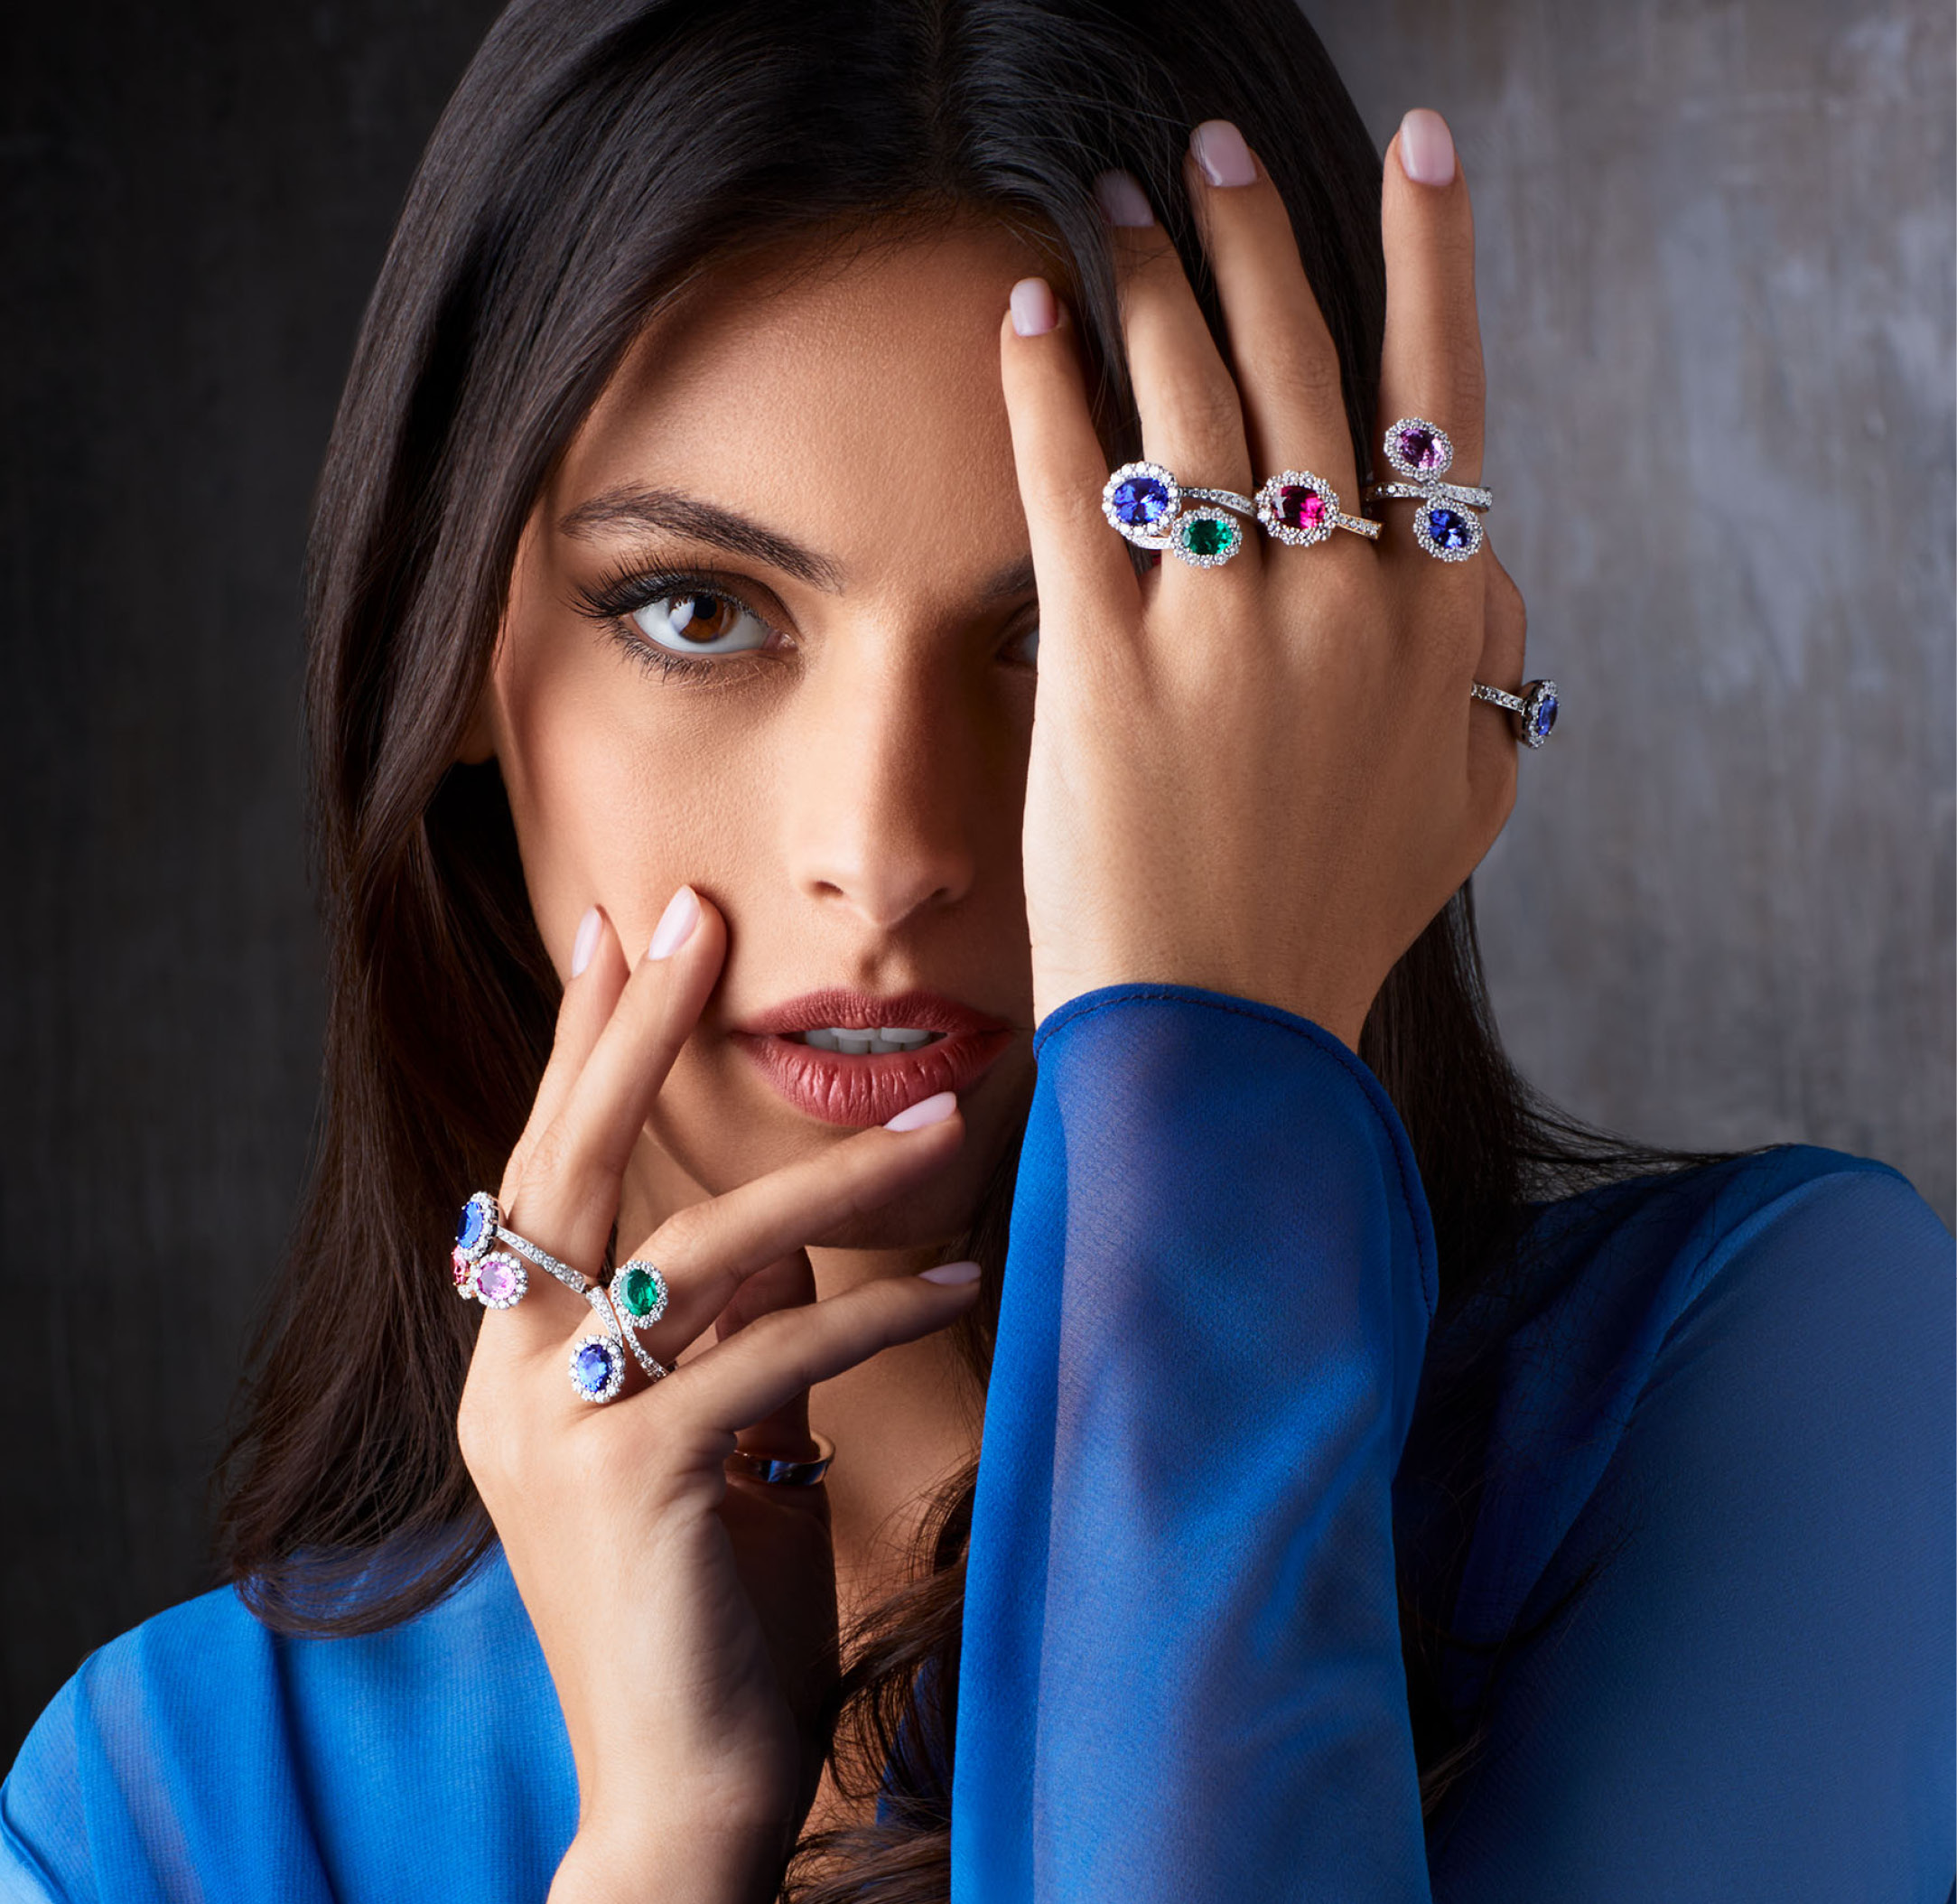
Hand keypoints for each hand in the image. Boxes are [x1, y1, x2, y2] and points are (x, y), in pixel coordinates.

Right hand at [456, 894, 980, 1901]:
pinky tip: (957, 1275)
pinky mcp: (632, 1483)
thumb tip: (798, 1233)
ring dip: (836, 1176)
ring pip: (699, 1249)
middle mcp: (510, 1385)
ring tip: (944, 1119)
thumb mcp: (717, 1447)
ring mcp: (558, 1433)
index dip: (579, 1049)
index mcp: (515, 1369)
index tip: (613, 935)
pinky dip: (875, 1311)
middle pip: (576, 1165)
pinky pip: (773, 1355)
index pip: (545, 1171)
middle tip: (691, 910)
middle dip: (634, 1029)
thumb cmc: (713, 1615)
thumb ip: (730, 1336)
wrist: (683, 1795)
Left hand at [1002, 111, 1526, 1045]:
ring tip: (1111, 201)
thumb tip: (1479, 563)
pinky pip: (1071, 488)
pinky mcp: (1102, 666)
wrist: (1226, 1030)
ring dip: (1147, 280)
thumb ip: (1488, 669)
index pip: (1438, 398)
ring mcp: (1219, 629)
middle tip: (1205, 150)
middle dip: (1250, 236)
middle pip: (1298, 367)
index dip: (1430, 258)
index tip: (1416, 147)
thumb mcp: (1470, 798)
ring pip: (1188, 400)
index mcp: (1434, 621)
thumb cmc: (1341, 916)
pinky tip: (1027, 310)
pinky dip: (1047, 386)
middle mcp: (1338, 600)